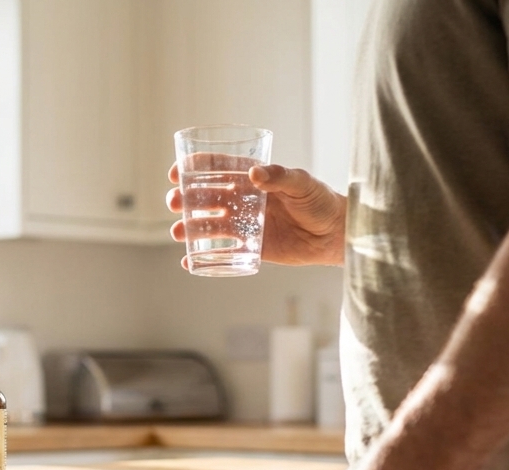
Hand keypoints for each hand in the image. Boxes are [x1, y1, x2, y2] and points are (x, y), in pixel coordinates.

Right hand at [166, 162, 346, 268]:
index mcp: (253, 178)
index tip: (176, 173)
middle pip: (206, 197)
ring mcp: (246, 224)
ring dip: (190, 227)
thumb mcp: (302, 183)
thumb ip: (280, 176)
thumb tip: (254, 174)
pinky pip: (223, 252)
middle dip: (185, 199)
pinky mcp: (251, 247)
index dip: (194, 168)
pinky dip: (205, 258)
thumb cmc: (321, 201)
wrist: (335, 234)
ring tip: (178, 233)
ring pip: (210, 224)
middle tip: (172, 203)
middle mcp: (244, 199)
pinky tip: (189, 262)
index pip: (217, 168)